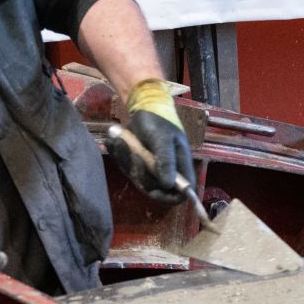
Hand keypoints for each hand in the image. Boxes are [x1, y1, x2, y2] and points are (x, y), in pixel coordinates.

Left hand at [105, 81, 196, 203]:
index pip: (182, 193)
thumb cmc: (158, 120)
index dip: (171, 196)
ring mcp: (153, 169)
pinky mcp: (140, 166)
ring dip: (130, 164)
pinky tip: (121, 144)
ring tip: (126, 143)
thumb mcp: (162, 138)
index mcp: (181, 165)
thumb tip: (168, 184)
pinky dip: (123, 159)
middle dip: (143, 176)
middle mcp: (168, 171)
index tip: (156, 188)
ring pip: (141, 182)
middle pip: (157, 191)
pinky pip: (130, 172)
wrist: (142, 107)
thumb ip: (166, 160)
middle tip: (135, 155)